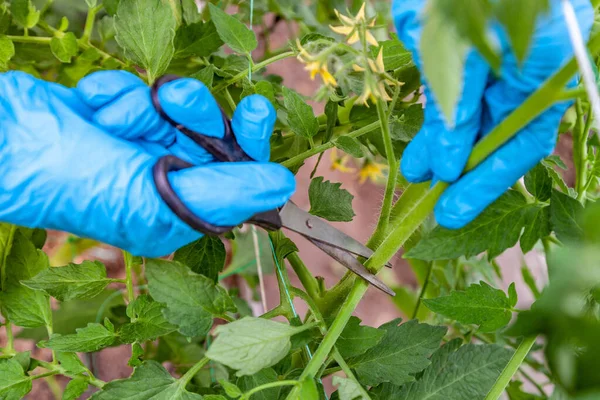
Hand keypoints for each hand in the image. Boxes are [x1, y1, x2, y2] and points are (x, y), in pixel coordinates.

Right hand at [0, 70, 294, 256]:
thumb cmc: (78, 185)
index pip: (234, 177)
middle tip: (189, 102)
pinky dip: (114, 94)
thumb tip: (282, 187)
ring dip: (147, 106)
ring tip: (115, 120)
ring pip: (176, 107)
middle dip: (198, 113)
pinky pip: (137, 90)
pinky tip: (91, 110)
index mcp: (178, 207)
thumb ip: (225, 193)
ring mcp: (138, 143)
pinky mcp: (115, 112)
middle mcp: (162, 176)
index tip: (257, 113)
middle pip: (212, 134)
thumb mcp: (157, 197)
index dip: (251, 146)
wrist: (6, 144)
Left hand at [393, 0, 593, 227]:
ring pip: (466, 105)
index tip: (450, 212)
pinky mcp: (464, 34)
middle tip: (425, 193)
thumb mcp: (469, 53)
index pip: (516, 145)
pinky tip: (420, 101)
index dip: (483, 182)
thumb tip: (443, 164)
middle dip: (454, 162)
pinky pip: (449, 66)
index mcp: (543, 74)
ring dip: (438, 133)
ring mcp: (495, 52)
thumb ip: (457, 109)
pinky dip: (434, 82)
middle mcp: (523, 67)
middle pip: (488, 130)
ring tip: (413, 165)